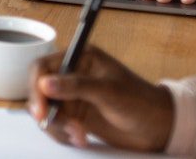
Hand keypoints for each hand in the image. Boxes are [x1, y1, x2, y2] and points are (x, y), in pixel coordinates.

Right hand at [25, 46, 174, 150]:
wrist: (158, 128)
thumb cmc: (141, 102)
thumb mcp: (109, 92)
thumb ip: (76, 86)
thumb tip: (45, 84)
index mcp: (80, 58)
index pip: (43, 67)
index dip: (37, 86)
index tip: (41, 108)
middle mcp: (72, 75)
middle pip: (40, 90)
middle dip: (47, 110)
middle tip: (51, 124)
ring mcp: (73, 96)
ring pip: (47, 110)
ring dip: (58, 126)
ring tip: (79, 135)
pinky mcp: (76, 116)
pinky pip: (56, 125)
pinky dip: (63, 134)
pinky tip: (80, 138)